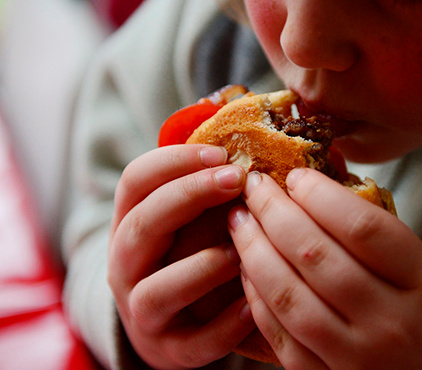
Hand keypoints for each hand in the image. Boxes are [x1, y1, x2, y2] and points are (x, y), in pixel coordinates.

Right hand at [108, 144, 254, 367]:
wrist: (166, 324)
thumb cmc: (185, 254)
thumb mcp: (186, 214)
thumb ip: (205, 172)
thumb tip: (233, 105)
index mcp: (131, 222)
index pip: (136, 181)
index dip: (174, 161)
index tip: (221, 151)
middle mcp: (126, 264)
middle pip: (143, 225)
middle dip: (189, 196)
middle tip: (236, 179)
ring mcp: (142, 310)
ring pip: (158, 289)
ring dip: (202, 267)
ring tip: (243, 250)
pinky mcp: (170, 348)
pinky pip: (194, 341)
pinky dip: (225, 325)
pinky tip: (256, 304)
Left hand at [228, 169, 421, 369]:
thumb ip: (377, 233)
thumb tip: (315, 187)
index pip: (361, 227)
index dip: (319, 195)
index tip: (296, 176)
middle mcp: (389, 322)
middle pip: (315, 255)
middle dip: (274, 212)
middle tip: (255, 186)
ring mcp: (356, 357)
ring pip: (288, 296)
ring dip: (254, 251)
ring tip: (240, 221)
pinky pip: (281, 336)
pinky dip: (256, 299)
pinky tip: (247, 269)